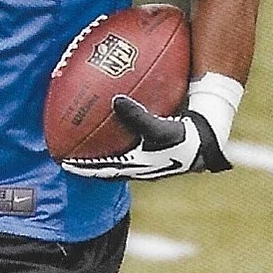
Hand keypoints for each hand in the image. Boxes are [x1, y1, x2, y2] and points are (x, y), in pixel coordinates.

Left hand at [61, 95, 231, 179]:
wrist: (209, 137)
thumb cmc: (184, 135)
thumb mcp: (159, 128)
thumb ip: (136, 116)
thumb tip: (114, 101)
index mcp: (137, 167)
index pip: (103, 171)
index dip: (83, 168)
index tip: (64, 163)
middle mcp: (140, 165)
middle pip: (107, 167)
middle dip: (87, 163)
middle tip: (67, 155)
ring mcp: (147, 158)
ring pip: (116, 156)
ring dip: (100, 151)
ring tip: (84, 141)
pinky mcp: (153, 146)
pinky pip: (128, 141)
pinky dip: (117, 133)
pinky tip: (111, 115)